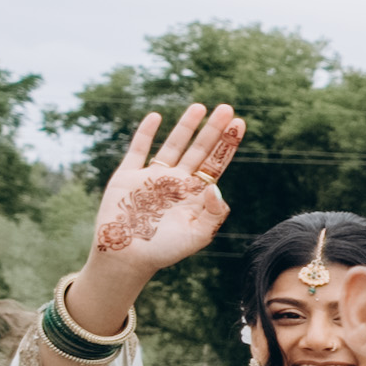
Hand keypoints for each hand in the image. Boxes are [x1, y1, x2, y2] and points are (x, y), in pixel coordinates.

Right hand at [77, 103, 246, 314]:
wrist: (126, 258)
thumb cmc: (164, 252)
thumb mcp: (197, 236)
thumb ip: (213, 214)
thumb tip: (216, 186)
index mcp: (195, 195)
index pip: (216, 163)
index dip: (227, 144)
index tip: (239, 123)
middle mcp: (176, 182)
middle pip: (199, 149)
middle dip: (213, 129)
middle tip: (226, 107)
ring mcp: (152, 177)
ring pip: (173, 145)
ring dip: (185, 126)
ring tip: (200, 107)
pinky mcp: (127, 177)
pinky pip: (138, 150)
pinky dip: (146, 133)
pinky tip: (156, 117)